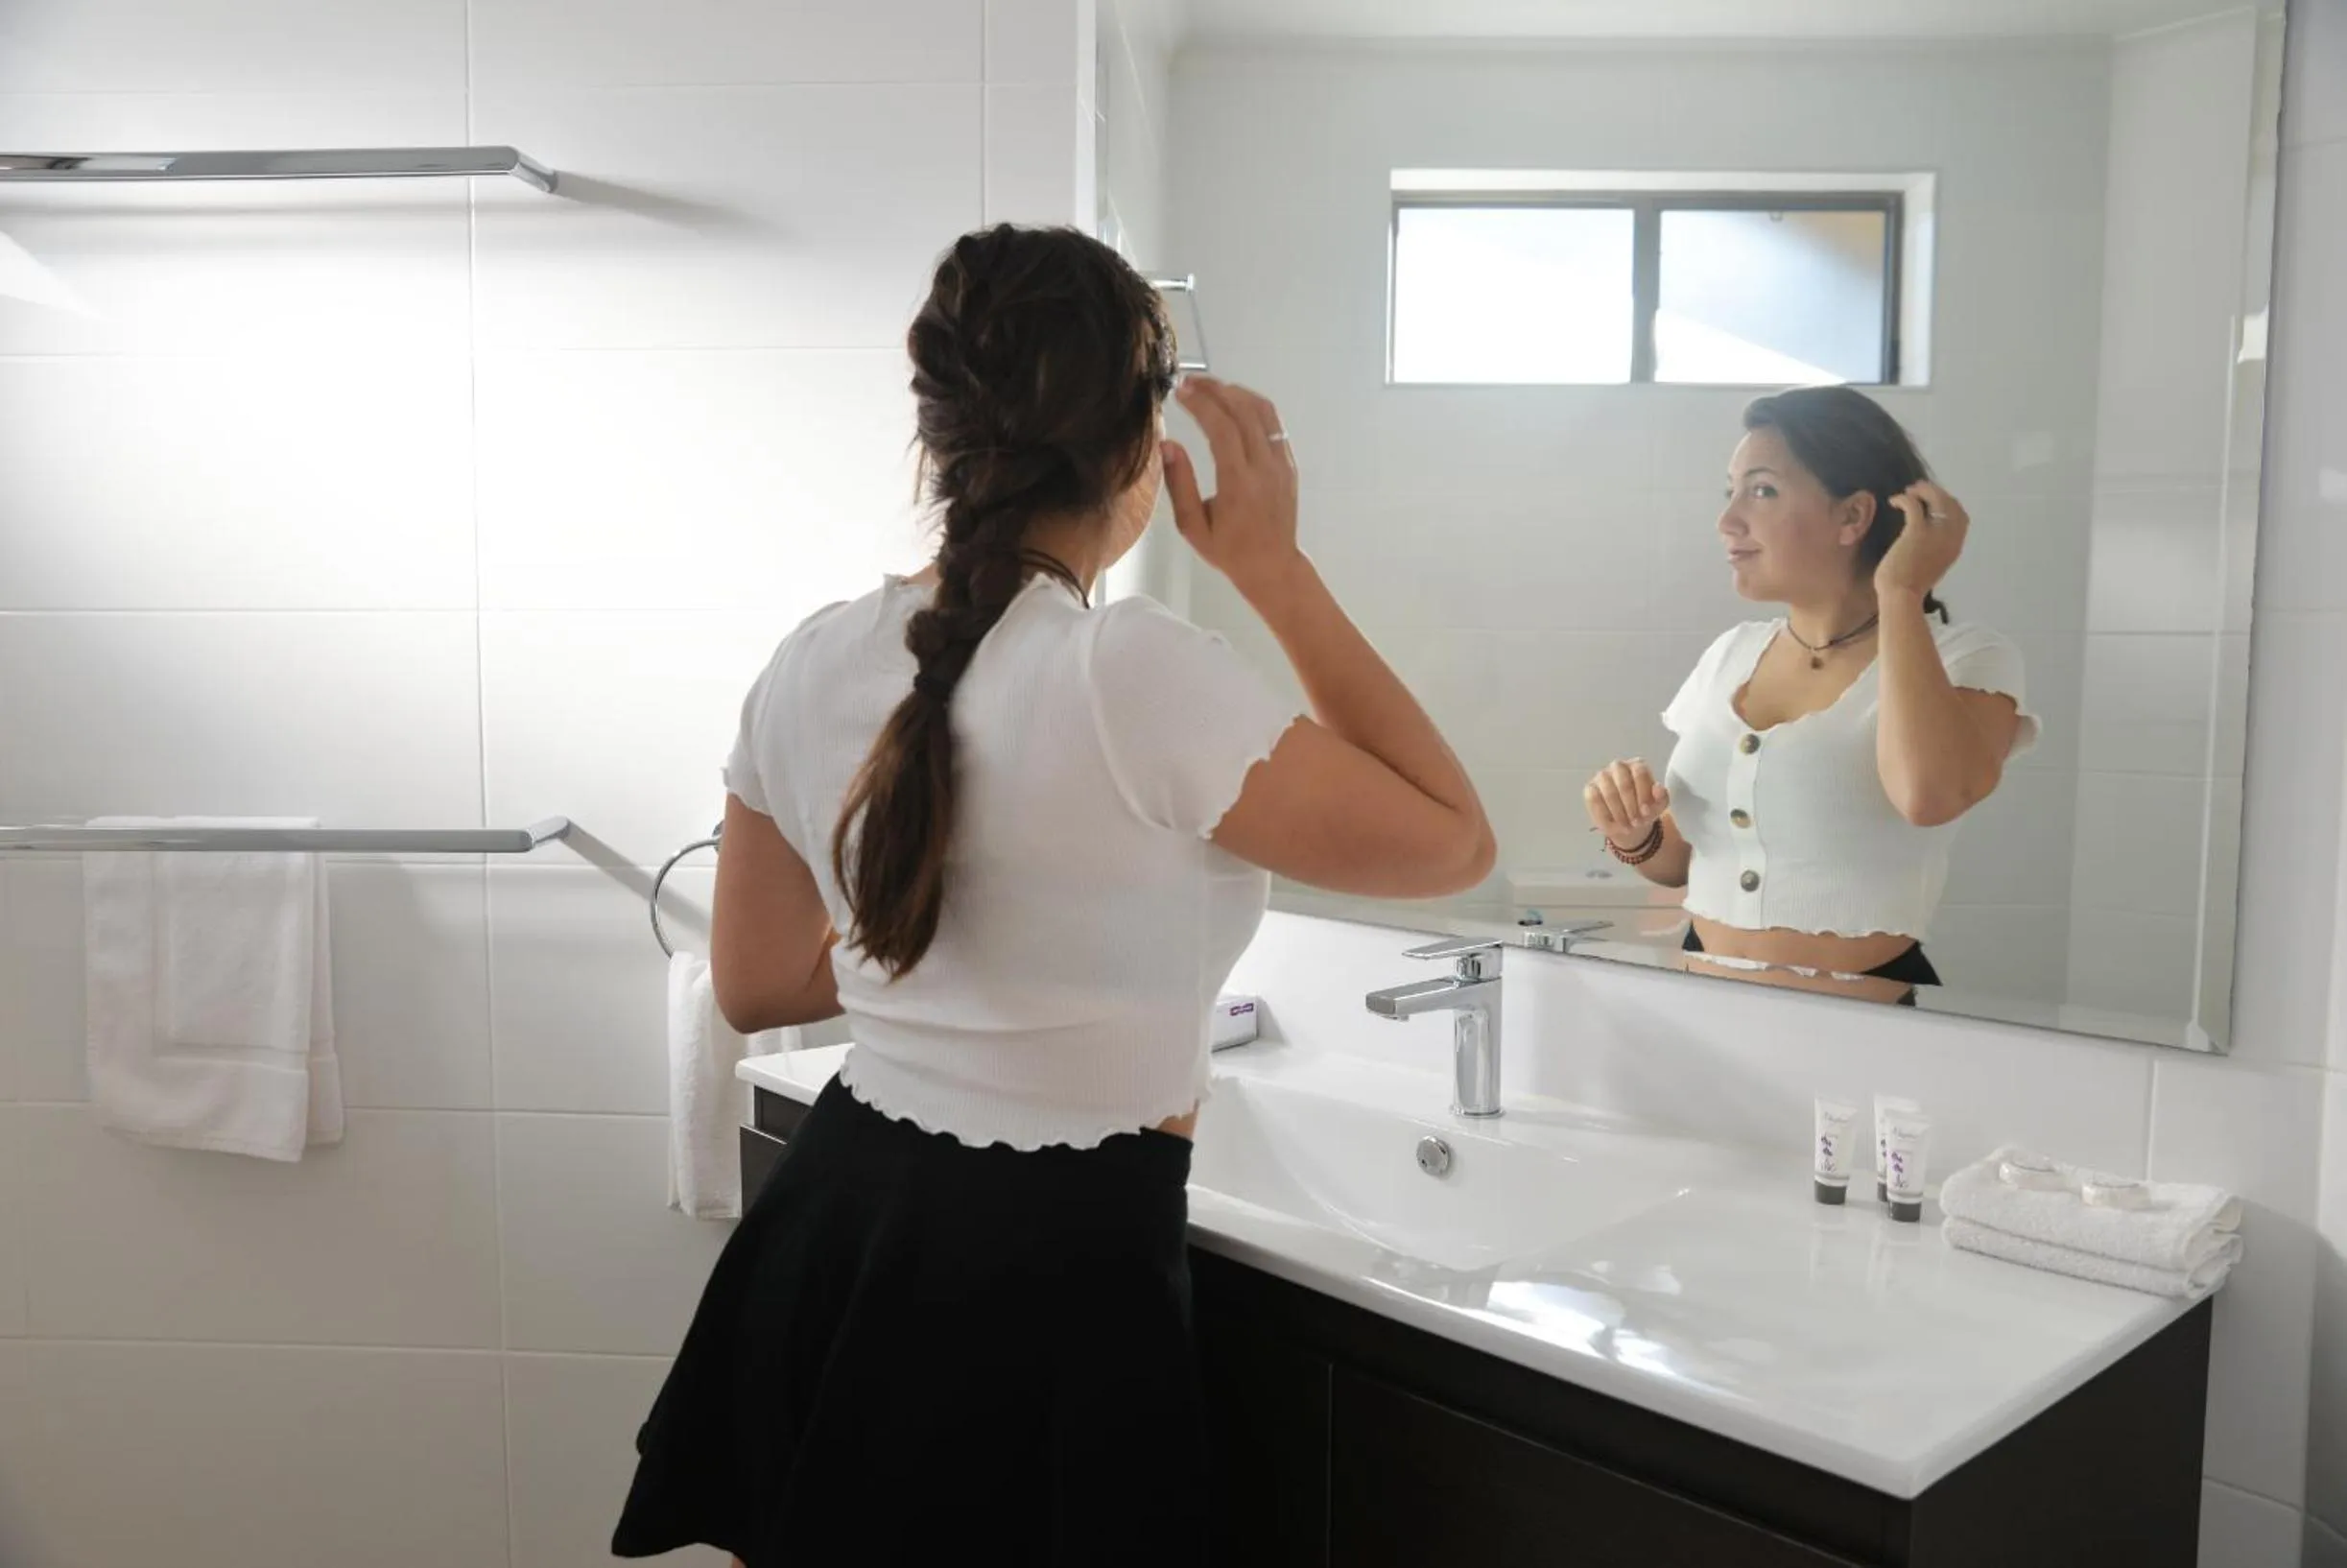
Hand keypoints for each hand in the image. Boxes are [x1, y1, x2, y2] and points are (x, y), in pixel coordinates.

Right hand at [1161, 376, 1303, 600]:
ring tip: (1211, 387)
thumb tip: (1167, 444)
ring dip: (1236, 392)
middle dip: (1215, 390)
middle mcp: (1264, 468)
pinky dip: (1252, 405)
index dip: (1201, 405)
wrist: (1273, 566)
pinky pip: (1273, 423)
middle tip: (1190, 381)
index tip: (1180, 391)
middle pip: (1243, 412)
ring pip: (1263, 411)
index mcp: (1239, 484)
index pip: (1221, 430)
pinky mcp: (1289, 463)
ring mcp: (1281, 463)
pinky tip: (1234, 403)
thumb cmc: (1228, 550)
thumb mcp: (1192, 526)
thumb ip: (1179, 484)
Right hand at [1584, 759, 1668, 849]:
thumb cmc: (1644, 808)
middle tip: (1636, 823)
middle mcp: (1618, 766)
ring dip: (1619, 813)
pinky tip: (1612, 826)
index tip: (1646, 812)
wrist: (1629, 821)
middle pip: (1624, 784)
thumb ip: (1662, 796)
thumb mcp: (1658, 805)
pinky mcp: (1590, 788)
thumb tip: (1658, 788)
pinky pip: (1595, 800)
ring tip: (1626, 826)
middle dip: (1631, 807)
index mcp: (1637, 765)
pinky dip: (1604, 816)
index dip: (1643, 795)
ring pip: (1609, 792)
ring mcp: (1602, 776)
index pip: (1640, 773)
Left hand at [1877, 481, 1968, 600]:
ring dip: (1923, 491)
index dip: (1948, 504)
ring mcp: (1936, 533)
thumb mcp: (1931, 567)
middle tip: (1919, 489)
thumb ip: (1934, 552)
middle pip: (1951, 503)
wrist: (1902, 596)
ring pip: (1936, 499)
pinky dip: (1904, 498)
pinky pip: (1914, 505)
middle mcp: (1950, 537)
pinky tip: (1894, 501)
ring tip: (1908, 491)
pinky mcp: (1916, 531)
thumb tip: (1925, 542)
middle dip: (1936, 492)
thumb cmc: (1910, 587)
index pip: (1961, 517)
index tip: (1934, 501)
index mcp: (1955, 547)